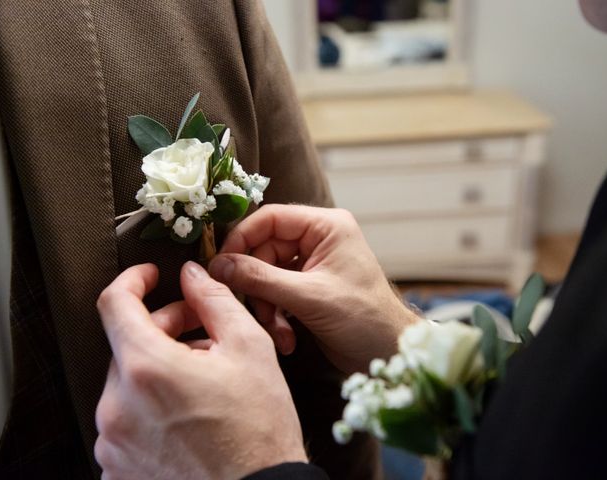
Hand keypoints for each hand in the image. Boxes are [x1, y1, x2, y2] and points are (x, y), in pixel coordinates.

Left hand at [94, 262, 305, 479]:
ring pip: (129, 383)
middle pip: (128, 345)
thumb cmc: (258, 429)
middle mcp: (117, 406)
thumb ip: (214, 300)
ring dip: (160, 369)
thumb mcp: (249, 348)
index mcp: (146, 369)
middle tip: (201, 332)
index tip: (149, 277)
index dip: (133, 280)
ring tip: (202, 378)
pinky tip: (188, 411)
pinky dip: (151, 405)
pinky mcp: (117, 467)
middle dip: (163, 329)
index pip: (114, 303)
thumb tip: (192, 275)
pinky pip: (127, 420)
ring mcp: (113, 442)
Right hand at [209, 205, 418, 373]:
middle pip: (264, 249)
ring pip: (266, 274)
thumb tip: (217, 265)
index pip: (270, 218)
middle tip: (249, 309)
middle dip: (256, 285)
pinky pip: (277, 292)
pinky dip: (276, 315)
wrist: (388, 354)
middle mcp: (318, 239)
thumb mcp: (308, 297)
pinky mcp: (308, 288)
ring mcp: (312, 264)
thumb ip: (260, 278)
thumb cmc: (362, 319)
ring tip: (276, 332)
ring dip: (266, 306)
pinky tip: (286, 338)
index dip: (241, 239)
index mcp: (326, 226)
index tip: (220, 265)